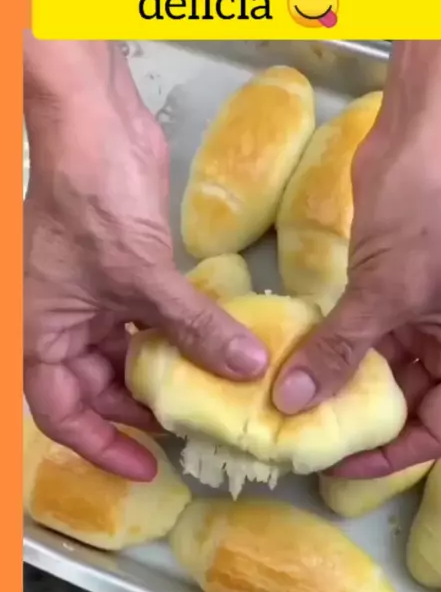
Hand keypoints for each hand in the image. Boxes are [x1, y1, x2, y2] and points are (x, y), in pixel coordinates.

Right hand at [24, 42, 267, 479]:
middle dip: (141, 411)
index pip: (61, 411)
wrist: (93, 124)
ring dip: (166, 373)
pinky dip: (178, 335)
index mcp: (43, 333)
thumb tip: (246, 369)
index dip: (100, 446)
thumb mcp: (141, 277)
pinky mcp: (128, 271)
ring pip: (128, 354)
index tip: (146, 467)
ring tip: (211, 398)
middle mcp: (64, 321)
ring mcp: (95, 296)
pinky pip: (151, 319)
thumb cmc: (90, 201)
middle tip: (193, 430)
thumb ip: (192, 327)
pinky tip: (214, 349)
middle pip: (97, 387)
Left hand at [273, 39, 440, 477]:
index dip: (391, 454)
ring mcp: (421, 316)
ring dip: (335, 384)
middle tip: (298, 436)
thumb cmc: (435, 209)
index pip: (439, 428)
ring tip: (285, 405)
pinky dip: (332, 348)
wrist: (428, 133)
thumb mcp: (389, 290)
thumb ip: (343, 350)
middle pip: (406, 402)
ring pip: (379, 370)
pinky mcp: (390, 289)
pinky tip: (294, 362)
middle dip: (355, 419)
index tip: (336, 464)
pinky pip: (363, 334)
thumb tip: (293, 403)